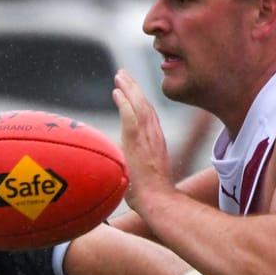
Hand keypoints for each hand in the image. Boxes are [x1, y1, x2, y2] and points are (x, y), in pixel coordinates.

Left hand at [111, 69, 172, 213]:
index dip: (140, 100)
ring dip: (128, 89)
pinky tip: (116, 92)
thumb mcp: (145, 175)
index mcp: (157, 142)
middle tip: (123, 73)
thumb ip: (136, 167)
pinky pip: (130, 117)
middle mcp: (154, 136)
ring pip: (138, 106)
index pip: (149, 115)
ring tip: (119, 76)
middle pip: (145, 104)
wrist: (158, 201)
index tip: (130, 88)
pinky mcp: (138, 143)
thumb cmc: (152, 196)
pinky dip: (124, 103)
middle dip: (134, 87)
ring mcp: (147, 138)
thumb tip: (122, 171)